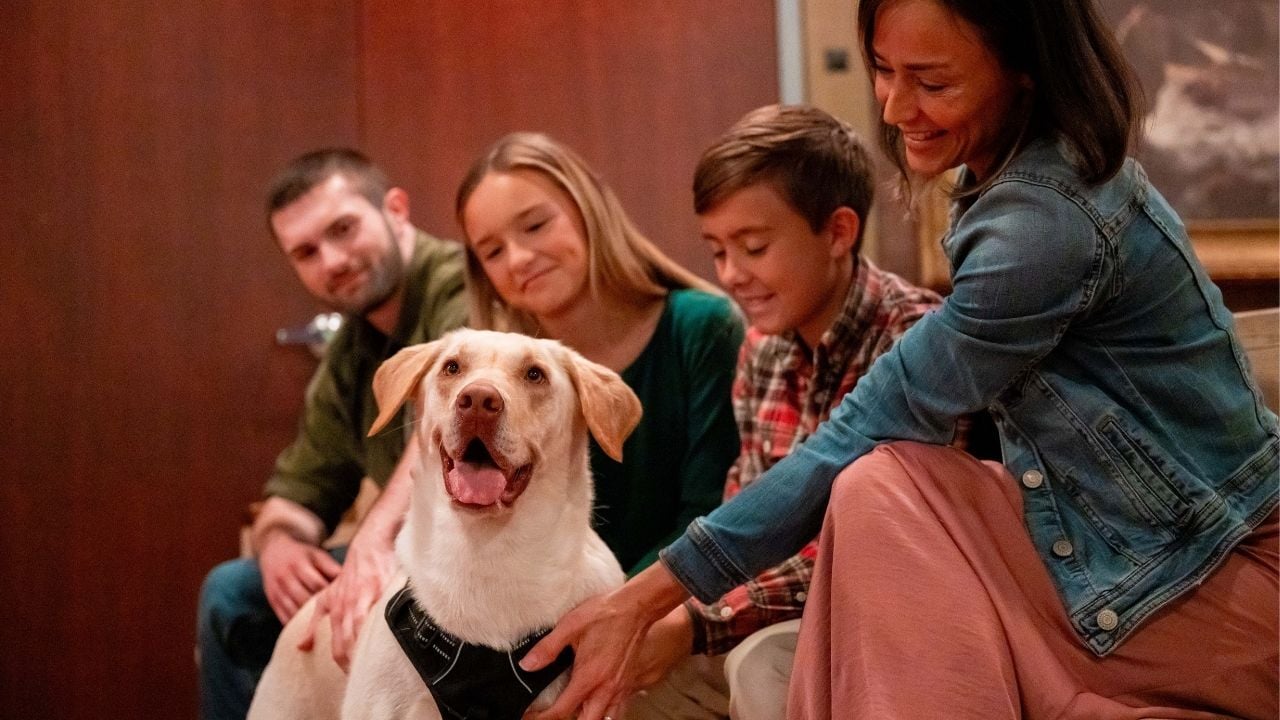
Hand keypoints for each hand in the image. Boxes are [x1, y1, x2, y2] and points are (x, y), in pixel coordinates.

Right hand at [258, 530, 340, 623]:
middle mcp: (285, 578)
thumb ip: (330, 567)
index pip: (316, 583)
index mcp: (298, 564)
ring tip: (325, 629)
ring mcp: (277, 591)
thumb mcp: (316, 555)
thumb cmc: (302, 555)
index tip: (344, 603)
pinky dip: (296, 626)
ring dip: (308, 622)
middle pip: (304, 599)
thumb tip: (348, 580)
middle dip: (320, 610)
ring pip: (293, 611)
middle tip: (337, 620)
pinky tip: (310, 631)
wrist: (273, 552)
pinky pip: (284, 617)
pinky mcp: (272, 601)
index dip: (330, 594)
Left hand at [299, 520, 397, 670]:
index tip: (354, 677)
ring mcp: (365, 600)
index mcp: (336, 612)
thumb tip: (301, 648)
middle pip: (350, 644)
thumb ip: (314, 625)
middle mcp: (348, 607)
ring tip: (376, 664)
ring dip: (367, 650)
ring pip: (363, 632)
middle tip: (366, 676)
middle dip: (356, 663)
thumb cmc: (350, 576)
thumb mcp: (325, 598)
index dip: (345, 665)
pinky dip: (383, 629)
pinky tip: (389, 640)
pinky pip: (382, 615)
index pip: (338, 648)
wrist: (369, 547)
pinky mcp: (382, 591)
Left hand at [521, 564, 690, 719]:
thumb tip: (527, 664)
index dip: (543, 718)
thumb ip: (547, 648)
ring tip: (575, 712)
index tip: (530, 716)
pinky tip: (598, 703)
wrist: (637, 607)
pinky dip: (606, 712)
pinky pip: (618, 709)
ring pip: (605, 719)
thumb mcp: (570, 626)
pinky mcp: (629, 682)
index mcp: (589, 677)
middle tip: (550, 715)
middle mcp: (606, 688)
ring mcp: (620, 688)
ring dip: (588, 718)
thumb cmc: (607, 613)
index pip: (562, 711)